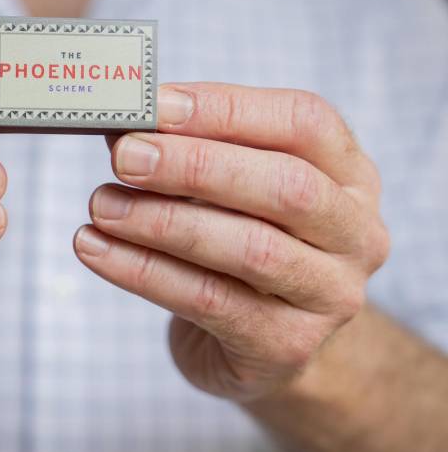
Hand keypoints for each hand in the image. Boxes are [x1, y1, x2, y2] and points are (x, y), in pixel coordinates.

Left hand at [74, 83, 388, 401]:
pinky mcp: (286, 346)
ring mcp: (329, 296)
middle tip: (125, 157)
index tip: (156, 105)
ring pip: (249, 249)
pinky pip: (209, 302)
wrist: (264, 345)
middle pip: (286, 187)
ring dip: (162, 222)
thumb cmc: (239, 242)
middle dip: (195, 166)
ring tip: (102, 206)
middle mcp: (355, 234)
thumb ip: (185, 151)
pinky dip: (143, 271)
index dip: (228, 108)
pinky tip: (96, 249)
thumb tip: (119, 125)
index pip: (305, 123)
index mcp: (349, 175)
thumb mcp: (226, 190)